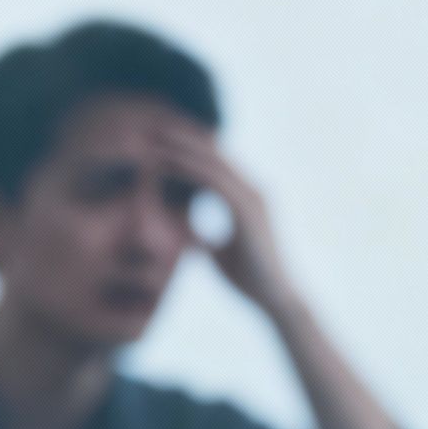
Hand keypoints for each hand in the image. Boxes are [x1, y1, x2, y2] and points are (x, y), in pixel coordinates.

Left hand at [154, 128, 301, 317]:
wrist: (274, 299)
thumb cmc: (250, 280)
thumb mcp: (219, 254)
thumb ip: (205, 239)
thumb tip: (188, 239)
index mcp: (247, 199)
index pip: (215, 167)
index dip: (189, 152)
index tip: (161, 144)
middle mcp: (253, 191)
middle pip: (214, 156)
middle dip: (183, 140)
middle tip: (153, 129)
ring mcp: (253, 197)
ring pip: (213, 163)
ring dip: (182, 148)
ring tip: (155, 139)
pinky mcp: (248, 210)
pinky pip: (215, 181)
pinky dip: (189, 169)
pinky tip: (166, 163)